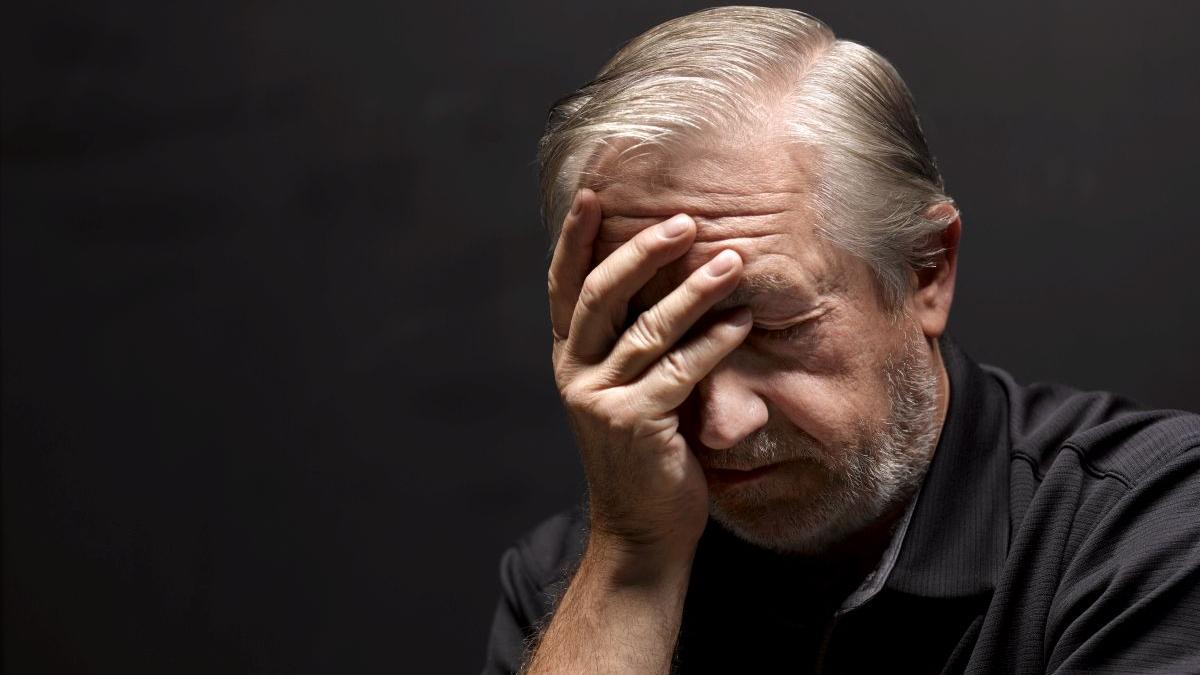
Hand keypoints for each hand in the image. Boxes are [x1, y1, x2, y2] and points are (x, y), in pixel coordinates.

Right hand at [548, 188, 751, 569]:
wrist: (641, 531)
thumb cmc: (646, 453)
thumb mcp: (628, 391)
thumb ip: (633, 344)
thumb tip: (671, 281)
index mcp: (571, 360)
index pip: (565, 288)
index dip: (575, 241)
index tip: (592, 194)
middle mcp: (575, 375)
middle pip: (601, 296)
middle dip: (641, 252)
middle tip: (685, 222)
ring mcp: (600, 400)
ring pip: (648, 330)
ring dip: (694, 292)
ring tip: (732, 262)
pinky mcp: (634, 425)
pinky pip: (681, 371)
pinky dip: (714, 342)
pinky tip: (741, 320)